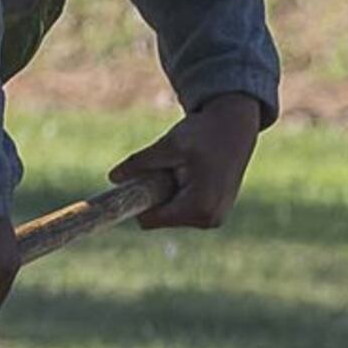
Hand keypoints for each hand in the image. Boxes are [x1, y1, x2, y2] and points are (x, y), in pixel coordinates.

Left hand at [112, 92, 267, 230]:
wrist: (235, 126)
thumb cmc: (204, 133)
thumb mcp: (169, 145)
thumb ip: (140, 163)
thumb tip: (112, 178)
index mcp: (199, 207)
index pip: (150, 220)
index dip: (139, 201)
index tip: (138, 181)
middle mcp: (210, 219)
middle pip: (160, 218)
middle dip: (158, 195)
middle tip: (172, 166)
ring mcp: (215, 219)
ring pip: (171, 214)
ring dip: (169, 193)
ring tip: (186, 168)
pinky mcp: (215, 214)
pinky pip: (183, 210)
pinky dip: (181, 194)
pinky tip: (193, 173)